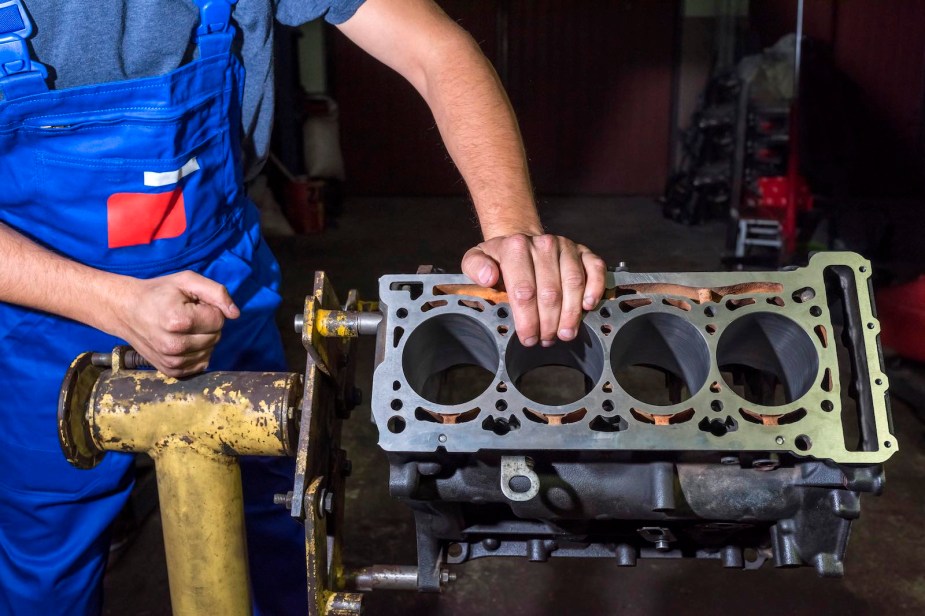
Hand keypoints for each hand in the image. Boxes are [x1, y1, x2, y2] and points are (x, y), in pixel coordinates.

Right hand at [111, 271, 239, 376]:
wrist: (125, 311)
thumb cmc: (158, 293)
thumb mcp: (186, 281)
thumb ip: (216, 292)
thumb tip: (235, 314)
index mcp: (179, 321)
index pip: (219, 320)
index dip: (210, 309)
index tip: (193, 305)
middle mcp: (175, 346)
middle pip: (216, 336)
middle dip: (208, 324)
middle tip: (188, 315)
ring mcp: (172, 361)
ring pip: (210, 351)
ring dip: (203, 338)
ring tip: (184, 328)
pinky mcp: (170, 371)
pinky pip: (200, 364)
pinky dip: (197, 352)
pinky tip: (183, 341)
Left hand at [462, 234, 605, 346]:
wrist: (522, 241)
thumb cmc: (500, 258)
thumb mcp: (477, 258)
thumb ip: (475, 266)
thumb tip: (489, 277)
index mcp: (515, 247)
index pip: (523, 291)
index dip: (527, 320)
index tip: (528, 338)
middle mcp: (543, 244)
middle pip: (550, 292)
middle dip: (549, 322)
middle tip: (546, 340)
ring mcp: (566, 247)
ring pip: (573, 283)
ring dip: (571, 313)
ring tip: (566, 333)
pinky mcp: (583, 251)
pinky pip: (595, 269)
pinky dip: (595, 288)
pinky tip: (588, 307)